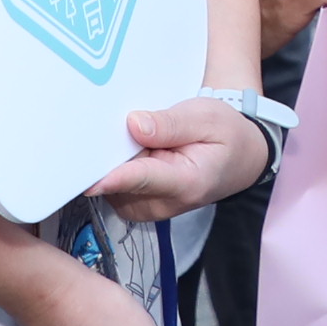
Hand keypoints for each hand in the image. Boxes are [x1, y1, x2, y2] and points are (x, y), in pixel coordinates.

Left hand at [92, 97, 267, 219]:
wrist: (239, 156)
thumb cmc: (225, 134)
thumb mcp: (206, 117)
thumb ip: (170, 124)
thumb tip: (134, 125)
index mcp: (187, 182)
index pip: (142, 179)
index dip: (113, 177)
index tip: (87, 178)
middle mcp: (164, 203)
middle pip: (118, 183)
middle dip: (110, 156)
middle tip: (120, 127)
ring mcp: (149, 208)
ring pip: (111, 187)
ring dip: (113, 161)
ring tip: (139, 138)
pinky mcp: (138, 205)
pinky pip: (113, 188)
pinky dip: (116, 167)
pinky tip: (132, 150)